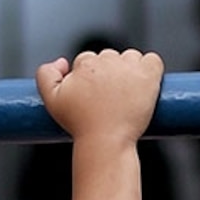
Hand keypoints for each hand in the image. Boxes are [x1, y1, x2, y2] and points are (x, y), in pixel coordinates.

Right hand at [36, 48, 162, 147]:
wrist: (106, 142)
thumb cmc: (79, 125)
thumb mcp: (51, 100)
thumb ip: (45, 74)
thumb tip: (63, 61)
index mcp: (86, 62)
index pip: (88, 60)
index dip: (90, 79)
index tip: (93, 96)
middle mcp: (108, 60)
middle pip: (110, 57)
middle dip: (109, 74)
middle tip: (109, 99)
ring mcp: (130, 68)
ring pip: (131, 58)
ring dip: (129, 71)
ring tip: (125, 96)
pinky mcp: (150, 76)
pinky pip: (153, 60)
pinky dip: (151, 68)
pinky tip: (144, 84)